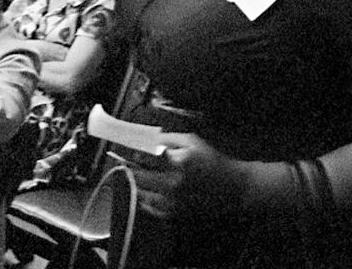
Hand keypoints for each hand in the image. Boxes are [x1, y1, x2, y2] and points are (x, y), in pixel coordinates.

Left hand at [133, 133, 252, 219]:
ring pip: (139, 193)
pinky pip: (147, 206)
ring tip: (131, 174)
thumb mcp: (192, 141)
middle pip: (138, 176)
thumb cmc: (211, 161)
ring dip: (133, 183)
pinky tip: (144, 189)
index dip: (130, 151)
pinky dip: (142, 197)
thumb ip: (167, 138)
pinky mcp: (172, 214)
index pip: (144, 156)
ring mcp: (171, 201)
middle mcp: (173, 184)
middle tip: (121, 161)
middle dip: (128, 167)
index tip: (120, 148)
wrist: (231, 189)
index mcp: (178, 163)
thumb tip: (144, 140)